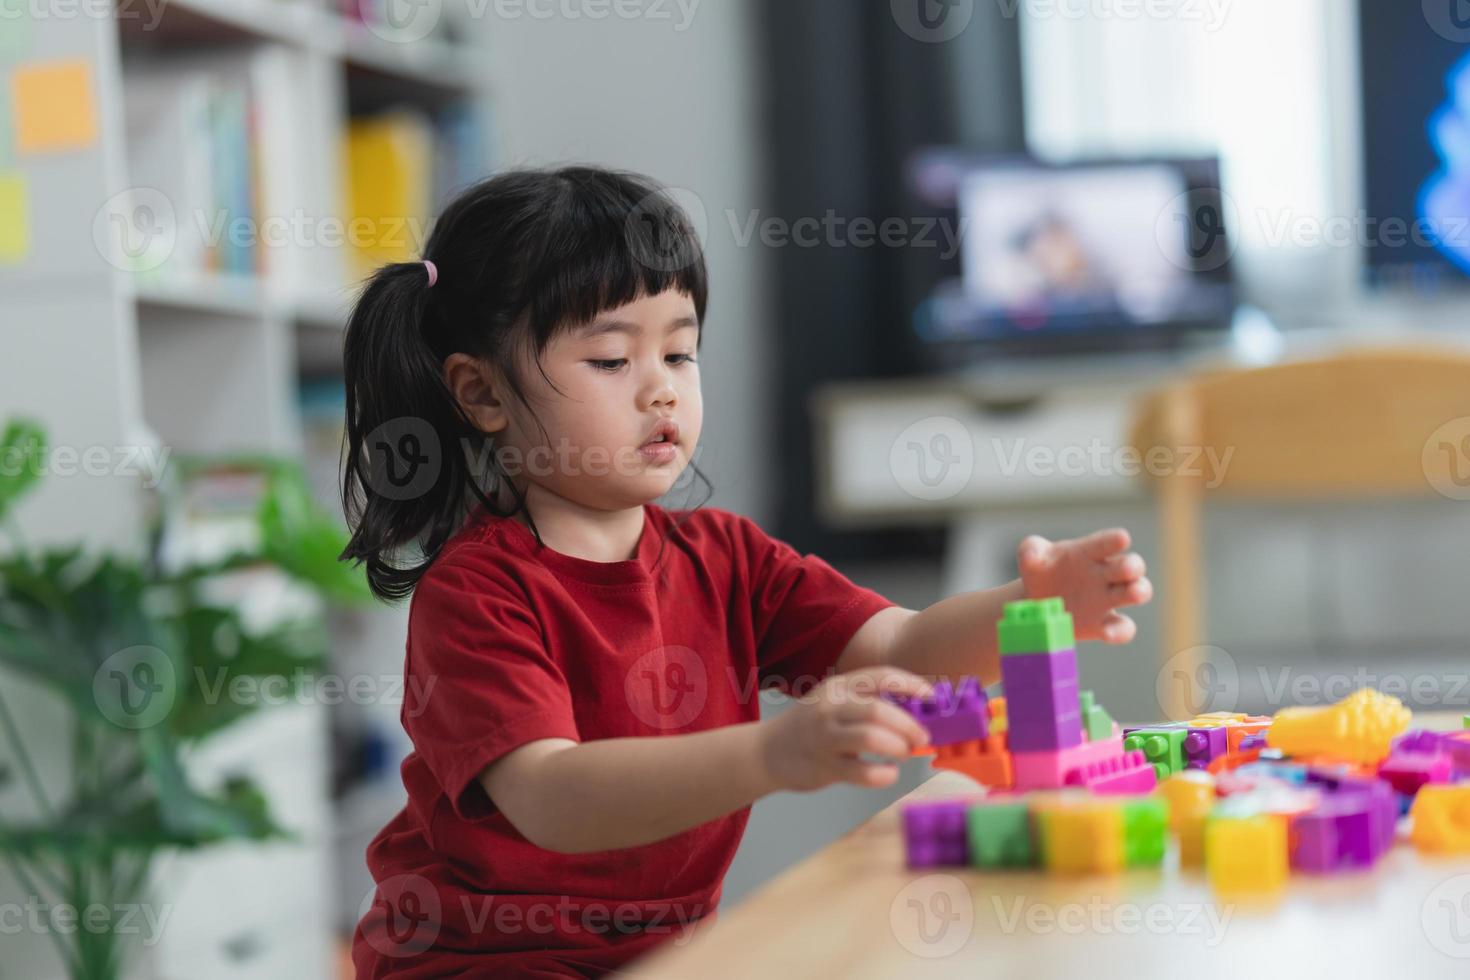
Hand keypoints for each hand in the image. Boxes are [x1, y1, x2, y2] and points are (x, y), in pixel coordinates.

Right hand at [759, 666, 932, 791]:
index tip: (932, 697)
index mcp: (838, 687)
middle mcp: (830, 708)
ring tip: (905, 752)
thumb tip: (916, 709)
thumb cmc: (812, 727)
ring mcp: (825, 737)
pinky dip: (883, 774)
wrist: (768, 752)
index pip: (880, 676)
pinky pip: (861, 772)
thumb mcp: (833, 702)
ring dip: (898, 746)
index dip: (910, 685)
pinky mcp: (824, 767)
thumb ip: (866, 701)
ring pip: (870, 738)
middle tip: (922, 736)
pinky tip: (889, 773)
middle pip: (878, 710)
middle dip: (908, 724)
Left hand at [1017, 528, 1151, 643]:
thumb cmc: (1039, 572)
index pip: (1105, 543)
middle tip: (1129, 569)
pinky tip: (1107, 634)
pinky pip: (1123, 627)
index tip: (1122, 538)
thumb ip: (1030, 549)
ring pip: (1136, 592)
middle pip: (1130, 566)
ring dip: (1139, 591)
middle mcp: (1105, 573)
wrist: (1034, 603)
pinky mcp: (1103, 624)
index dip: (1115, 540)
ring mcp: (1107, 598)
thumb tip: (1033, 556)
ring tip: (1135, 593)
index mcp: (1089, 552)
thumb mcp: (1031, 556)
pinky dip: (1119, 631)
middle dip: (1133, 566)